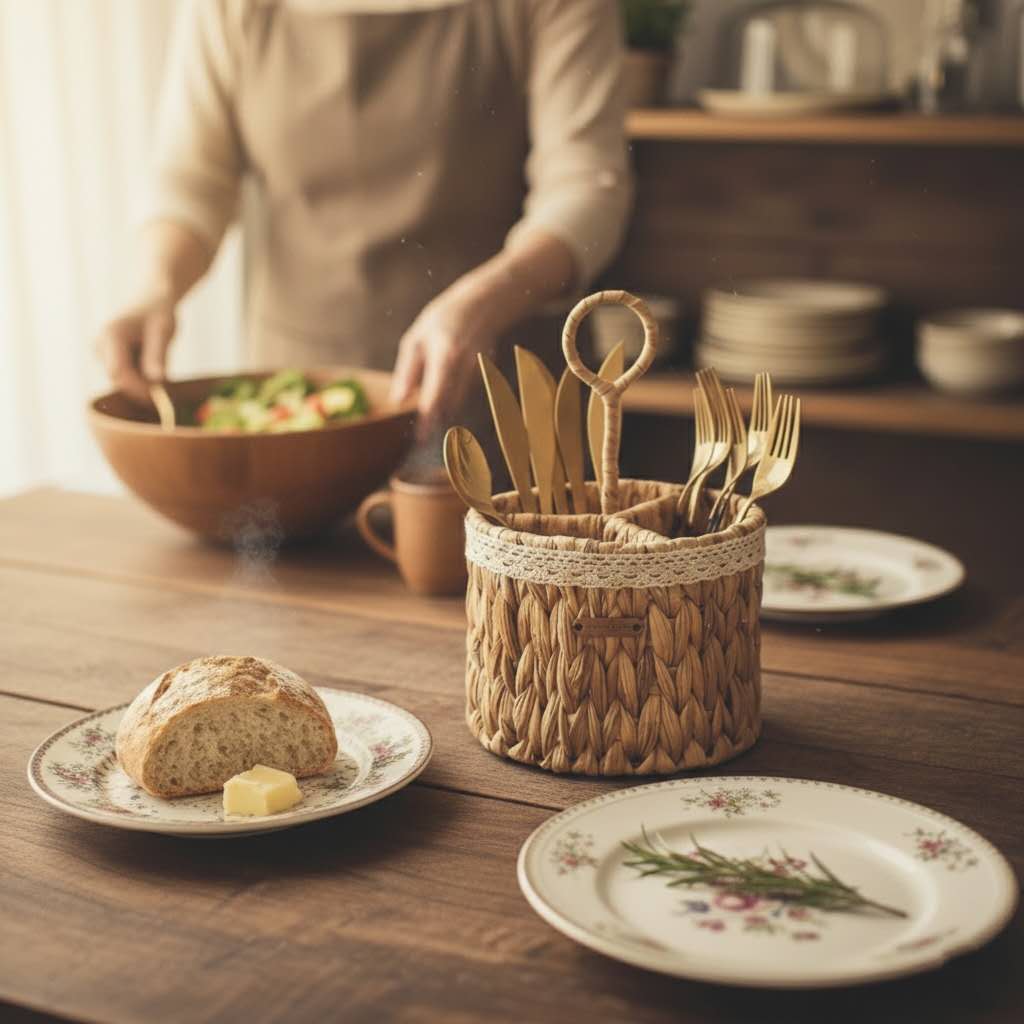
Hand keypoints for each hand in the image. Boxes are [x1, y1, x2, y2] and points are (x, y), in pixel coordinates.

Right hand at [96, 296, 176, 403]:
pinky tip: (157, 367)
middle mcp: (101, 345)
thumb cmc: (159, 312)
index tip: (160, 395)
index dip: (137, 387)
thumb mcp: (163, 332)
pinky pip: (127, 376)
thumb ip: (157, 355)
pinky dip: (143, 378)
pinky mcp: (110, 359)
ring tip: (164, 371)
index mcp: (112, 335)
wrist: (152, 301)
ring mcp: (103, 353)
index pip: (118, 372)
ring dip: (144, 383)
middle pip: (119, 379)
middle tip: (167, 393)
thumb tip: (156, 380)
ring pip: (123, 380)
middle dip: (142, 388)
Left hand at [390, 290, 494, 438]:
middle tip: (418, 434)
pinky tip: (447, 384)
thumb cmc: (443, 319)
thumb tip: (397, 401)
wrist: (483, 304)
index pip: (435, 398)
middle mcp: (465, 368)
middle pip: (448, 407)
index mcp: (445, 358)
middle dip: (433, 421)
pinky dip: (451, 398)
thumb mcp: (416, 339)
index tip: (418, 440)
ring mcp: (479, 374)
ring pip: (456, 404)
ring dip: (441, 410)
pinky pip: (463, 395)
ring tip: (429, 407)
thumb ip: (407, 372)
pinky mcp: (485, 377)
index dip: (427, 422)